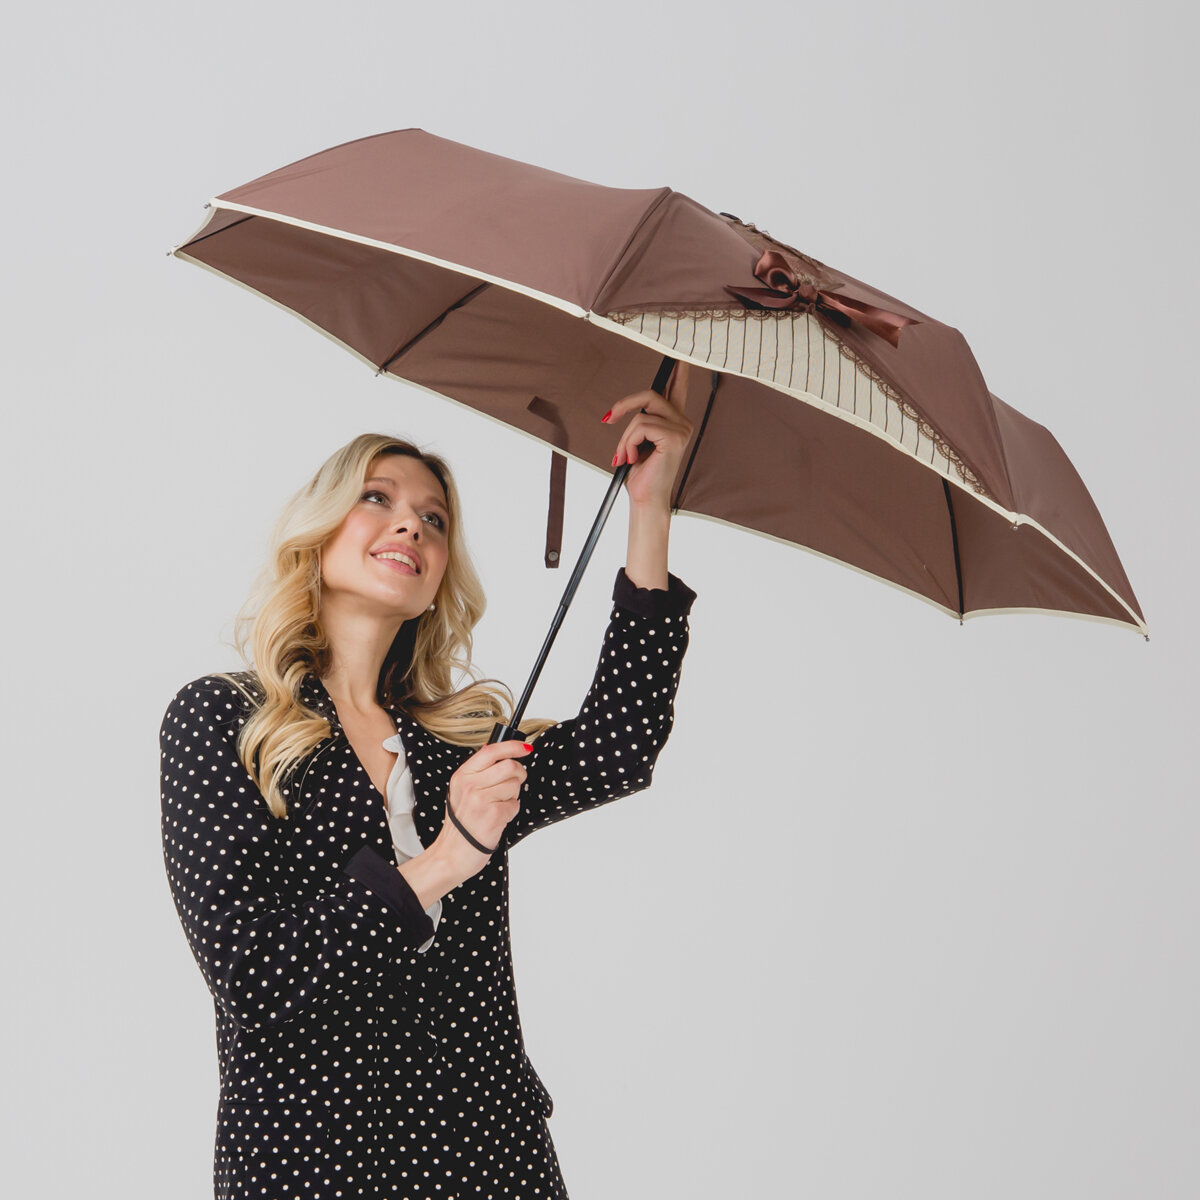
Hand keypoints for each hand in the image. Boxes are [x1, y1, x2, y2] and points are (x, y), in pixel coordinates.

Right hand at [435, 739, 531, 880]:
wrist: (452, 854)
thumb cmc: (460, 823)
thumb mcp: (460, 791)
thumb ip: (477, 770)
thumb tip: (493, 746)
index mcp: (462, 776)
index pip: (490, 751)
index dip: (512, 746)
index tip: (525, 748)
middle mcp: (469, 785)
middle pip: (509, 766)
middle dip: (519, 774)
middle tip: (515, 783)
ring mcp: (481, 800)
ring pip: (515, 785)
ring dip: (513, 796)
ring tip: (499, 805)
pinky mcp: (493, 815)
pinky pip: (515, 804)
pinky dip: (511, 811)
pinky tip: (499, 818)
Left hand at [605, 361, 693, 509]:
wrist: (644, 498)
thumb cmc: (640, 474)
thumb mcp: (637, 440)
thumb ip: (641, 420)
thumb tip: (634, 407)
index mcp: (675, 421)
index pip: (678, 388)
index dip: (678, 369)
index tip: (678, 352)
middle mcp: (683, 422)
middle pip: (651, 394)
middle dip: (624, 406)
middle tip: (608, 418)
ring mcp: (681, 429)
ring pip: (641, 414)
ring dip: (625, 436)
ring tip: (624, 456)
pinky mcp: (674, 437)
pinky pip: (641, 426)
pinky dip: (628, 442)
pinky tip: (630, 458)